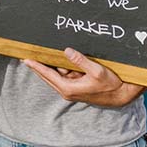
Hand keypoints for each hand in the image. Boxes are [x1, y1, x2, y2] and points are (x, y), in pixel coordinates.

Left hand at [23, 48, 145, 106]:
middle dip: (38, 65)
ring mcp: (71, 89)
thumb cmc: (110, 85)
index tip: (26, 59)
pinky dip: (60, 67)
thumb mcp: (96, 70)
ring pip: (56, 74)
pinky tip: (59, 58)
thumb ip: (80, 60)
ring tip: (41, 52)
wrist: (121, 95)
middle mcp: (67, 90)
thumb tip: (66, 51)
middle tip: (27, 54)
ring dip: (50, 65)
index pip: (48, 75)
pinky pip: (64, 74)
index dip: (36, 66)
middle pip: (48, 75)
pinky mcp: (76, 86)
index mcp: (68, 88)